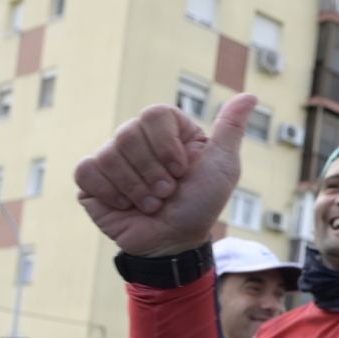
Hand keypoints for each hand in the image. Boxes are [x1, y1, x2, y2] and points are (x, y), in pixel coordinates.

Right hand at [74, 94, 255, 256]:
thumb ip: (230, 128)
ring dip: (136, 189)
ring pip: (109, 155)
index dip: (167, 146)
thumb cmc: (200, 204)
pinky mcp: (90, 179)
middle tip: (167, 193)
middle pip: (129, 134)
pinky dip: (110, 193)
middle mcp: (136, 138)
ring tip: (152, 204)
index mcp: (166, 129)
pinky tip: (126, 205)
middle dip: (153, 173)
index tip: (182, 170)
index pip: (154, 114)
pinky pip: (87, 171)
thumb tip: (251, 96)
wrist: (174, 242)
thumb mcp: (222, 166)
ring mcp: (111, 157)